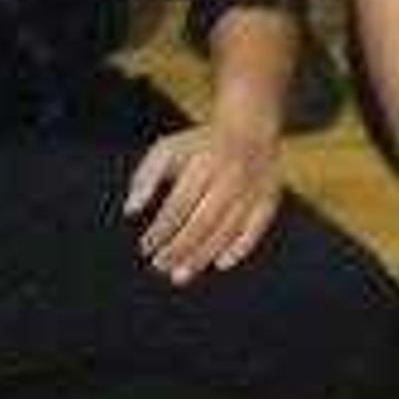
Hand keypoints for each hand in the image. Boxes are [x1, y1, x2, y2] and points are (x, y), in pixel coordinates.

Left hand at [124, 112, 280, 282]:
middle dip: (178, 248)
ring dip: (201, 256)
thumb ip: (146, 176)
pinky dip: (239, 249)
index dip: (160, 230)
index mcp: (204, 162)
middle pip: (202, 223)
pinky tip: (220, 263)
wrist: (251, 125)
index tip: (145, 247)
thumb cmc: (200, 143)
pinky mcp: (269, 198)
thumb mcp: (168, 148)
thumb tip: (129, 210)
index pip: (178, 205)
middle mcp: (230, 177)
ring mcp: (252, 189)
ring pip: (226, 231)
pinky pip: (255, 230)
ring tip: (179, 274)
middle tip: (159, 266)